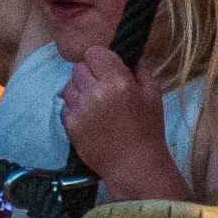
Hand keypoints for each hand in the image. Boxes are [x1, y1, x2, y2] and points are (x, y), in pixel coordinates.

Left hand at [60, 46, 169, 185]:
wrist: (134, 165)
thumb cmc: (148, 129)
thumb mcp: (153, 94)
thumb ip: (139, 69)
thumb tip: (125, 56)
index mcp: (118, 82)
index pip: (93, 53)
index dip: (100, 59)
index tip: (107, 69)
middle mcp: (96, 93)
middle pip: (78, 68)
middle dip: (90, 74)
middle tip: (102, 88)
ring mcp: (80, 110)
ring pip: (69, 86)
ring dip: (80, 90)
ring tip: (95, 103)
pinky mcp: (70, 125)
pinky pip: (64, 105)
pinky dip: (74, 107)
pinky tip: (88, 116)